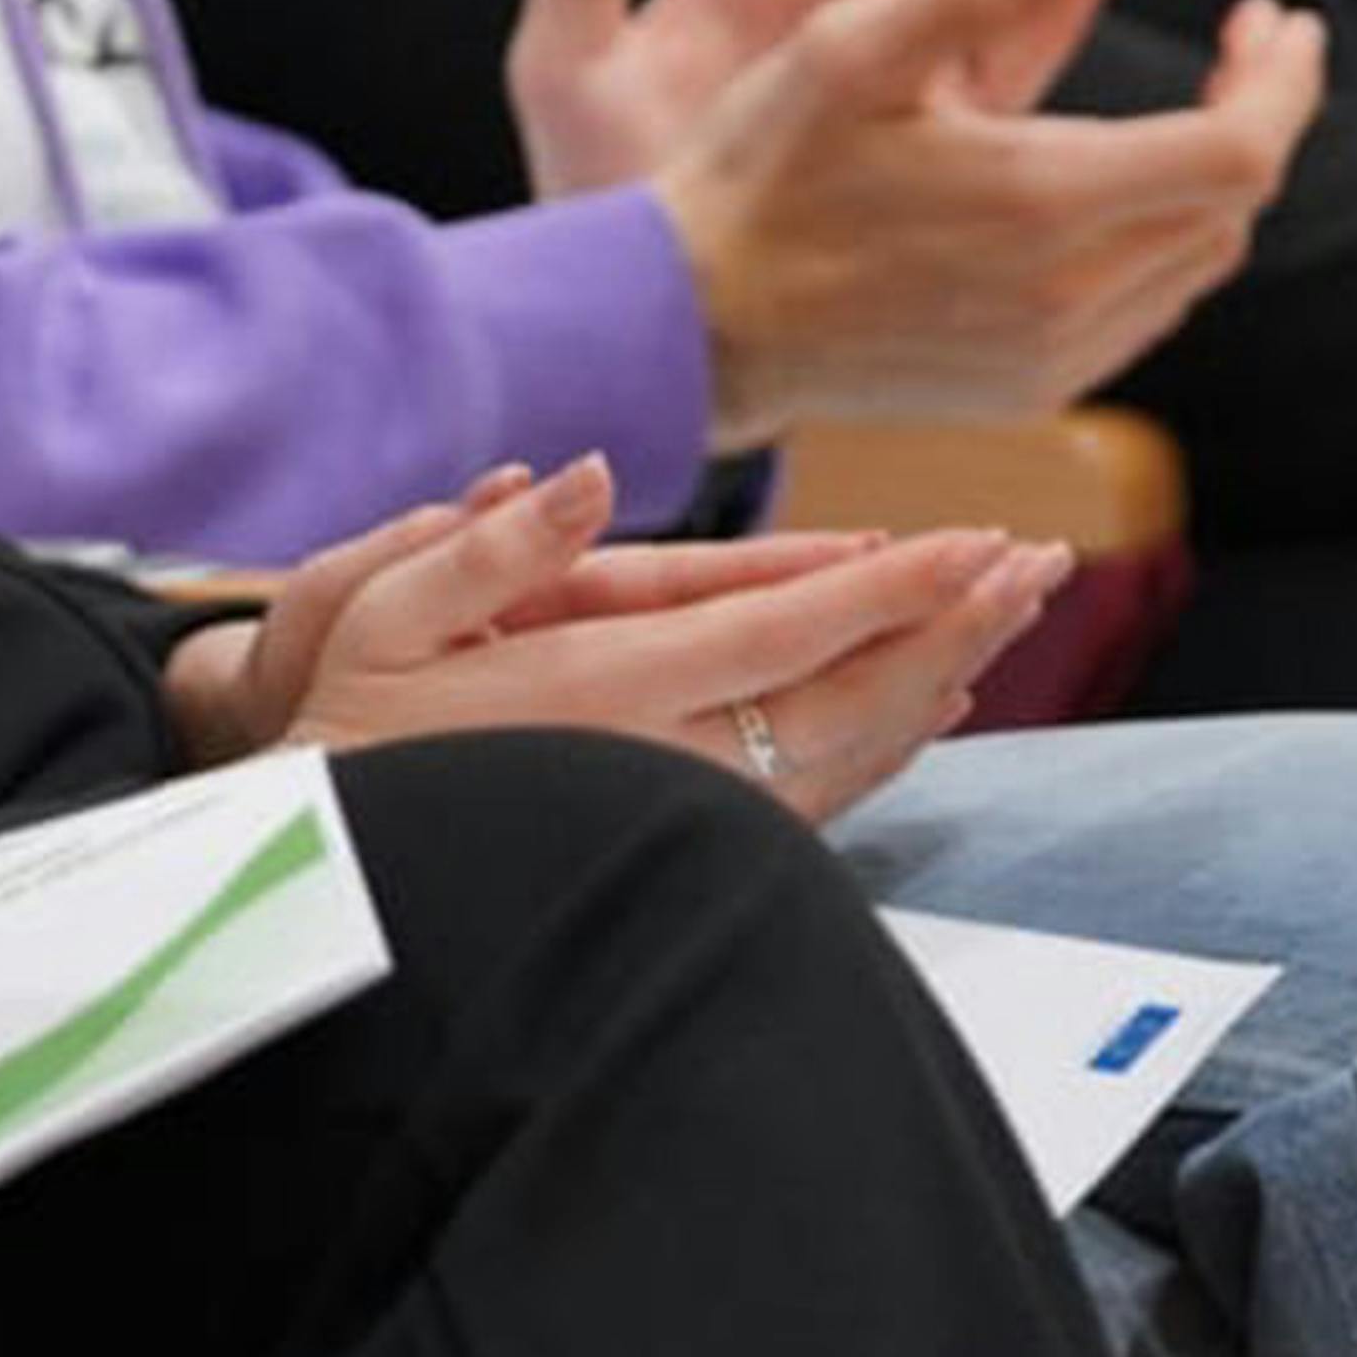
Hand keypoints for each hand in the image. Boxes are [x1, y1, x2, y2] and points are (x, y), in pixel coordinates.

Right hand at [161, 472, 1072, 822]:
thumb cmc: (337, 739)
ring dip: (935, 680)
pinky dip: (886, 746)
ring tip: (1007, 620)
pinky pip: (817, 797)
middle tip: (1037, 563)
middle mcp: (665, 765)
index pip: (784, 632)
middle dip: (950, 624)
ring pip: (846, 753)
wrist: (319, 881)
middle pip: (848, 694)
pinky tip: (921, 713)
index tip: (980, 541)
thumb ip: (477, 548)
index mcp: (602, 693)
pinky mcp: (684, 849)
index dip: (893, 587)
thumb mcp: (368, 619)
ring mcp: (683, 818)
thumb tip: (567, 475)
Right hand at [650, 0, 1327, 439]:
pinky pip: (1146, 307)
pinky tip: (1124, 182)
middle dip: (1261, 111)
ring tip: (1200, 100)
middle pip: (1236, 204)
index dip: (1283, 79)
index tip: (1276, 15)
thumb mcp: (842, 50)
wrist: (689, 330)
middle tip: (1246, 38)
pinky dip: (1164, 235)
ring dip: (1216, 175)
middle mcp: (1067, 296)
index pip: (1242, 150)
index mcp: (1039, 201)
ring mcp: (1054, 357)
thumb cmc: (755, 172)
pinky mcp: (1031, 390)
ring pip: (1198, 260)